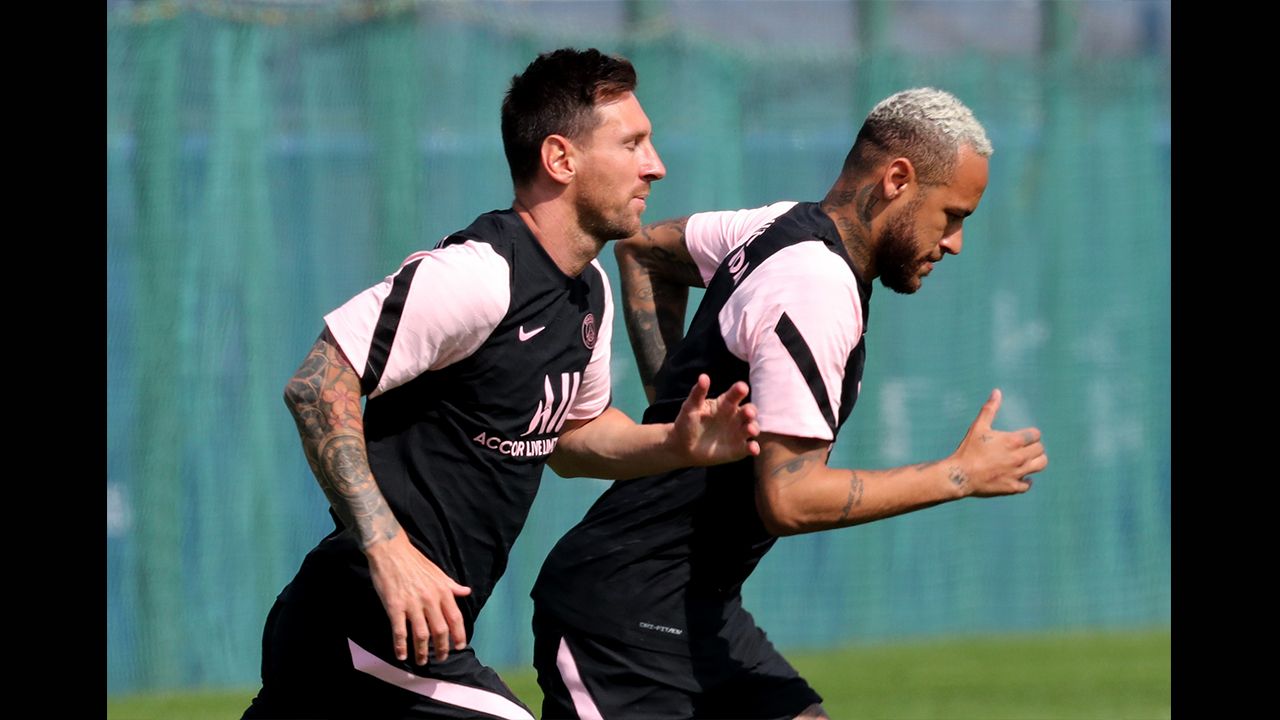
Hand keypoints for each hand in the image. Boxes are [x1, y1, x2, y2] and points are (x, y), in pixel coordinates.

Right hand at [365, 531, 472, 664]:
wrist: (391, 551)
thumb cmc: (415, 562)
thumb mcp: (438, 572)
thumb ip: (451, 586)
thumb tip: (466, 592)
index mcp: (442, 591)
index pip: (456, 618)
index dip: (459, 635)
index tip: (459, 646)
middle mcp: (430, 599)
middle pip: (440, 630)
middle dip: (442, 648)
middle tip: (441, 658)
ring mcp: (412, 604)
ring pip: (421, 634)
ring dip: (422, 651)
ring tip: (422, 661)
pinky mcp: (394, 607)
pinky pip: (399, 631)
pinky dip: (401, 646)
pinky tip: (401, 655)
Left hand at [671, 373, 760, 465]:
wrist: (682, 446)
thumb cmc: (687, 422)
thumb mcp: (690, 407)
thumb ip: (698, 393)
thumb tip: (703, 376)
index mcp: (725, 403)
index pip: (735, 394)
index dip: (740, 390)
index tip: (742, 388)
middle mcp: (735, 416)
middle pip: (749, 411)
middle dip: (751, 411)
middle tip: (748, 412)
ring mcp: (738, 432)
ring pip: (752, 427)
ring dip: (754, 428)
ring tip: (750, 429)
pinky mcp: (738, 448)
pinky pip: (749, 447)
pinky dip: (753, 448)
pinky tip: (753, 449)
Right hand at [951, 389, 1047, 496]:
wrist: (960, 475)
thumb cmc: (968, 450)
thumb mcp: (978, 427)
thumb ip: (990, 409)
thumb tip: (997, 392)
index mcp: (1013, 441)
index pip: (1036, 435)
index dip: (1031, 434)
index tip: (1023, 437)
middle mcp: (1019, 457)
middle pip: (1040, 449)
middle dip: (1034, 447)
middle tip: (1024, 447)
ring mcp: (1017, 473)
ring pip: (1040, 465)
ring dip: (1036, 461)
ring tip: (1027, 459)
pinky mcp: (1012, 487)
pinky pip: (1028, 484)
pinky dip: (1027, 480)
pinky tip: (1021, 476)